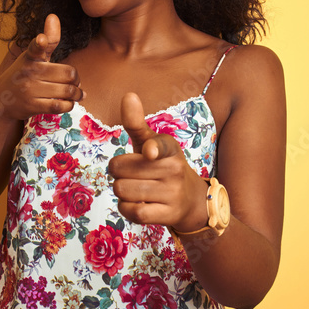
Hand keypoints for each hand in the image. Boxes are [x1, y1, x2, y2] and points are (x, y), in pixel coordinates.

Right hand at [0, 14, 84, 119]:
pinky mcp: (32, 105)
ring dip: (77, 94)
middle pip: (68, 73)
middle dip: (76, 79)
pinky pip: (59, 105)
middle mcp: (30, 72)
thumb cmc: (23, 74)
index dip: (39, 43)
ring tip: (78, 94)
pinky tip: (69, 102)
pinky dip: (69, 104)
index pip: (35, 47)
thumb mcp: (33, 56)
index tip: (40, 39)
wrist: (2, 101)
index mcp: (31, 57)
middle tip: (76, 82)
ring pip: (67, 91)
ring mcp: (30, 89)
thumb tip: (53, 16)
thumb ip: (49, 39)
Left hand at [108, 92, 209, 231]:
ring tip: (135, 188)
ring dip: (121, 191)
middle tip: (132, 174)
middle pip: (120, 170)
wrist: (191, 200)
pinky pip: (131, 211)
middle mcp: (174, 169)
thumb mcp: (151, 143)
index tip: (150, 153)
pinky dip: (126, 208)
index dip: (152, 149)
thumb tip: (129, 95)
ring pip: (122, 190)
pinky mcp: (167, 214)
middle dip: (117, 172)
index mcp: (169, 148)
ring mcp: (172, 193)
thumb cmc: (162, 166)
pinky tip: (136, 203)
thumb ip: (136, 122)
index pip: (160, 145)